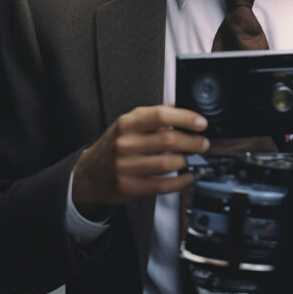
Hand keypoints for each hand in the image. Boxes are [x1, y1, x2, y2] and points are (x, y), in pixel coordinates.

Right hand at [72, 105, 208, 220]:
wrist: (89, 175)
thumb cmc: (113, 145)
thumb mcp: (128, 123)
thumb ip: (154, 115)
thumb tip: (183, 107)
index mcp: (127, 123)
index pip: (160, 116)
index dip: (185, 118)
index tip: (201, 123)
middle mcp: (125, 144)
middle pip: (168, 140)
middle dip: (192, 142)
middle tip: (203, 143)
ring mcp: (126, 167)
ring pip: (168, 162)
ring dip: (187, 160)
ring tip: (195, 157)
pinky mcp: (130, 186)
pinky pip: (162, 185)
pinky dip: (180, 181)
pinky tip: (188, 176)